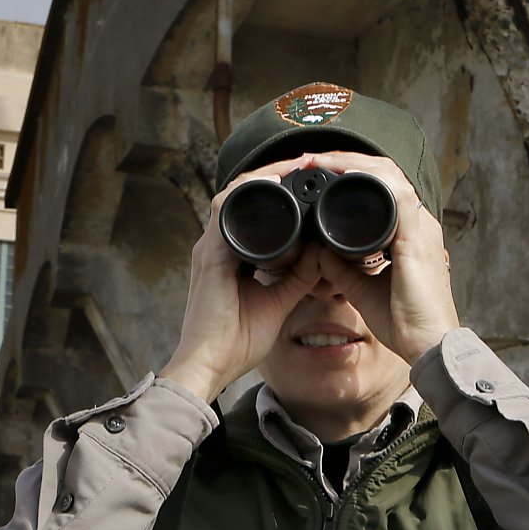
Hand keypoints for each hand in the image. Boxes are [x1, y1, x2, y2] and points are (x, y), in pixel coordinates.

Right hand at [159, 160, 324, 399]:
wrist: (208, 367)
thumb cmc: (235, 343)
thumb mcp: (278, 302)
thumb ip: (298, 278)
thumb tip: (321, 255)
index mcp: (230, 255)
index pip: (253, 211)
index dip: (279, 191)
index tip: (308, 181)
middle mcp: (216, 245)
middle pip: (244, 195)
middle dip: (275, 174)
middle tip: (308, 163)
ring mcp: (209, 248)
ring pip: (234, 194)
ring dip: (264, 175)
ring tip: (295, 164)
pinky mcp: (208, 256)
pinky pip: (223, 210)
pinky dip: (248, 192)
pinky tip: (272, 181)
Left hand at [298, 151, 458, 362]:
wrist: (429, 345)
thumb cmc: (405, 321)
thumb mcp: (363, 290)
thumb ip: (342, 270)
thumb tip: (319, 252)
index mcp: (408, 233)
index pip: (382, 188)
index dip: (351, 174)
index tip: (319, 173)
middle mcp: (418, 223)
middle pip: (384, 174)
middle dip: (346, 161)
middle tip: (312, 160)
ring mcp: (420, 227)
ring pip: (388, 175)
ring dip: (352, 163)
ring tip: (320, 161)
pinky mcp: (416, 237)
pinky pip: (395, 194)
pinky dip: (368, 179)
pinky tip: (342, 173)